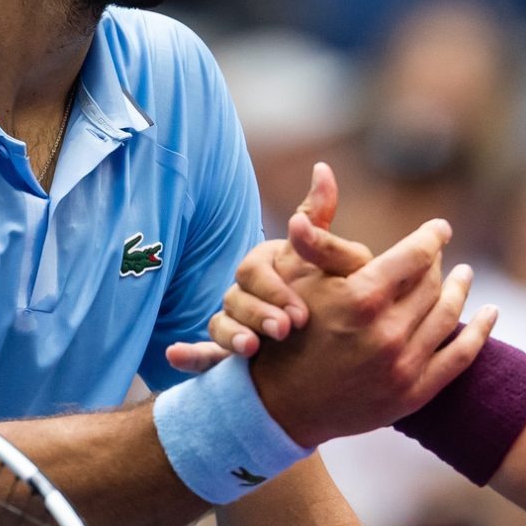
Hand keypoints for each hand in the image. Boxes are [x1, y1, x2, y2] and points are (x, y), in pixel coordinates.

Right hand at [165, 163, 358, 372]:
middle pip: (236, 297)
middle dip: (259, 314)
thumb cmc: (344, 291)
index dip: (274, 289)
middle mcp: (248, 291)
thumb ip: (325, 225)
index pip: (255, 269)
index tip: (300, 315)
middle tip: (285, 331)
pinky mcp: (231, 354)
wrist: (350, 340)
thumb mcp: (344, 262)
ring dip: (230, 335)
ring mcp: (238, 320)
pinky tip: (175, 357)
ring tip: (250, 349)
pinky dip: (188, 354)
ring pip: (220, 323)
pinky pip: (204, 355)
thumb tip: (322, 169)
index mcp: (269, 264)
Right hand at [176, 164, 494, 446]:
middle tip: (441, 254)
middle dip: (439, 263)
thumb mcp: (295, 274)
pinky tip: (489, 314)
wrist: (279, 405)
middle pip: (433, 283)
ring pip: (448, 316)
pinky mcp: (412, 394)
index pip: (415, 254)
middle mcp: (386, 333)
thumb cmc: (284, 330)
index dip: (431, 237)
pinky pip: (460, 357)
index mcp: (361, 298)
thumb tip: (323, 168)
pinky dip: (480, 332)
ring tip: (465, 276)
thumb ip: (318, 225)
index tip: (438, 228)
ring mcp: (402, 367)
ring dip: (461, 291)